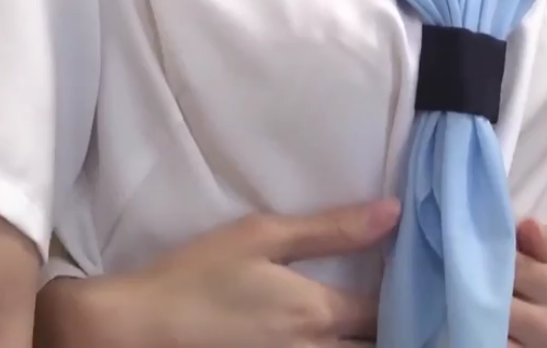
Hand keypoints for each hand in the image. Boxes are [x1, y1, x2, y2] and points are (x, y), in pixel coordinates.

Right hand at [38, 200, 399, 347]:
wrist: (137, 329)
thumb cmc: (196, 277)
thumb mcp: (260, 237)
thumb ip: (331, 229)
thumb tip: (393, 212)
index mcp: (318, 313)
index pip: (387, 307)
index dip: (405, 288)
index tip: (408, 267)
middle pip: (381, 344)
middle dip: (398, 322)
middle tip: (405, 297)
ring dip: (371, 337)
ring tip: (376, 317)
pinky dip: (340, 347)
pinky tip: (335, 333)